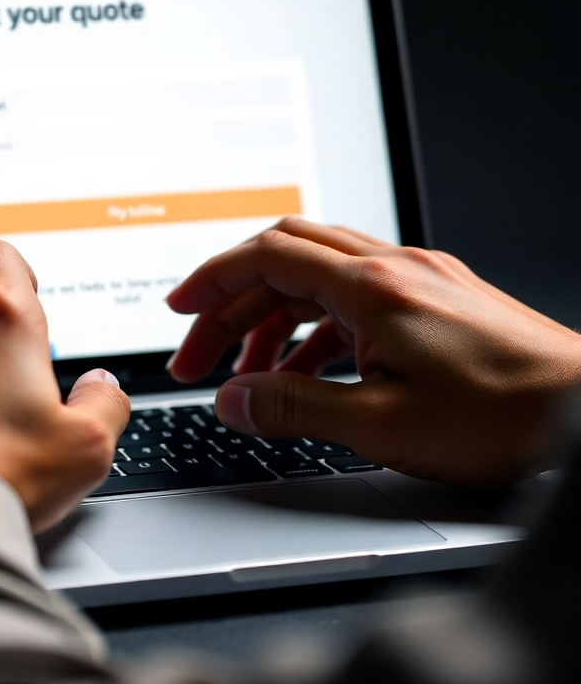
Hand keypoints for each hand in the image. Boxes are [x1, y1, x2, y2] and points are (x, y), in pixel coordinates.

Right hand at [166, 218, 580, 484]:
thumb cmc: (504, 416)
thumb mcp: (379, 425)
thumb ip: (292, 408)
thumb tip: (231, 401)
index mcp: (372, 288)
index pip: (266, 257)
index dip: (212, 280)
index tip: (180, 309)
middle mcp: (393, 270)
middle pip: (284, 260)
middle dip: (231, 303)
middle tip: (199, 352)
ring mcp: (418, 280)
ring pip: (318, 277)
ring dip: (271, 318)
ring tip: (247, 373)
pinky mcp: (436, 300)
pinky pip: (354, 298)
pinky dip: (315, 328)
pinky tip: (307, 371)